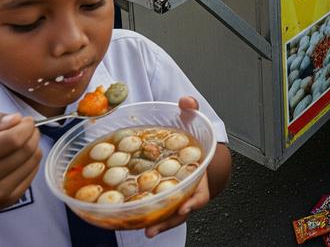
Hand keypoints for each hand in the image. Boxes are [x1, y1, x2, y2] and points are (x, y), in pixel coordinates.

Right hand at [0, 113, 41, 219]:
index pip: (11, 140)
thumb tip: (18, 118)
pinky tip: (23, 157)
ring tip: (26, 141)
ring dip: (35, 146)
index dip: (25, 127)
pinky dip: (32, 162)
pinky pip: (32, 175)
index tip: (26, 121)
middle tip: (29, 129)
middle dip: (33, 134)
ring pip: (32, 162)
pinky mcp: (8, 201)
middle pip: (25, 150)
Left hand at [143, 96, 210, 237]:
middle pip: (180, 212)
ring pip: (167, 215)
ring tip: (140, 229)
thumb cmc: (195, 141)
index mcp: (200, 177)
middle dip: (167, 221)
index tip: (185, 205)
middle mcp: (188, 192)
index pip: (200, 194)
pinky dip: (145, 215)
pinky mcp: (163, 198)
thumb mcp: (195, 123)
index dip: (193, 201)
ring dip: (155, 224)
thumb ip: (191, 111)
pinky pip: (155, 210)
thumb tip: (185, 101)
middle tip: (152, 228)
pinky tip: (129, 218)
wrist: (194, 153)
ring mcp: (176, 198)